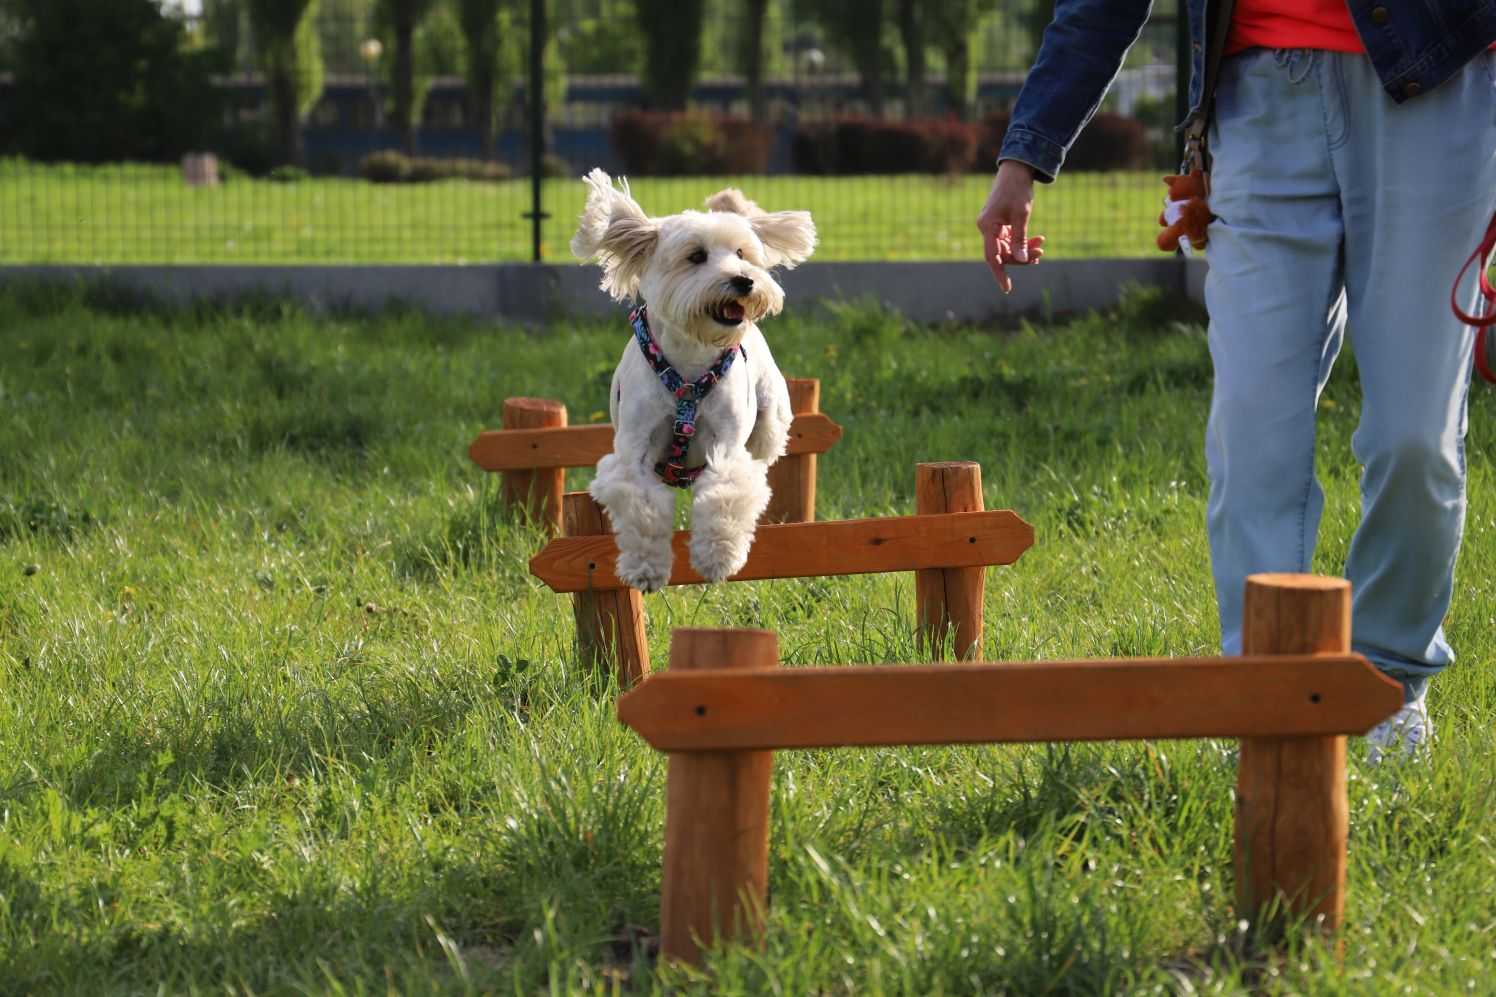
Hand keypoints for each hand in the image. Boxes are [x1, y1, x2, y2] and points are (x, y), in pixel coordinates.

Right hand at [977, 160, 1046, 292]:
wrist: (1016, 170)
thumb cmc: (1018, 190)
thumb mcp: (1022, 215)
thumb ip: (1020, 240)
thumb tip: (1021, 261)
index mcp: (987, 227)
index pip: (992, 257)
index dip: (999, 274)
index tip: (1007, 288)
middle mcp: (986, 229)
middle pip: (1003, 253)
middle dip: (1022, 256)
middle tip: (1042, 252)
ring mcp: (992, 227)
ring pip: (1008, 248)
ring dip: (1025, 249)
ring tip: (1042, 244)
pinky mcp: (999, 225)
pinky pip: (1010, 240)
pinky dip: (1023, 241)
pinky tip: (1038, 240)